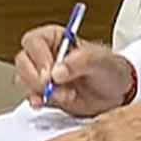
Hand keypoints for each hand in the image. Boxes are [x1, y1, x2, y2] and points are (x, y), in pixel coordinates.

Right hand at [14, 24, 135, 116]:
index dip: (38, 57)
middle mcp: (46, 54)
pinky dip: (37, 101)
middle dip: (36, 77)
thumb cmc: (111, 70)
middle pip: (23, 61)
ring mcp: (43, 75)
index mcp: (58, 37)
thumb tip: (57, 71)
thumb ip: (81, 61)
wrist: (117, 93)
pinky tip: (48, 102)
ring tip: (66, 95)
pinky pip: (30, 96)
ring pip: (23, 80)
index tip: (49, 73)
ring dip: (40, 91)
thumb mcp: (101, 61)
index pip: (34, 41)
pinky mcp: (44, 93)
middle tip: (53, 87)